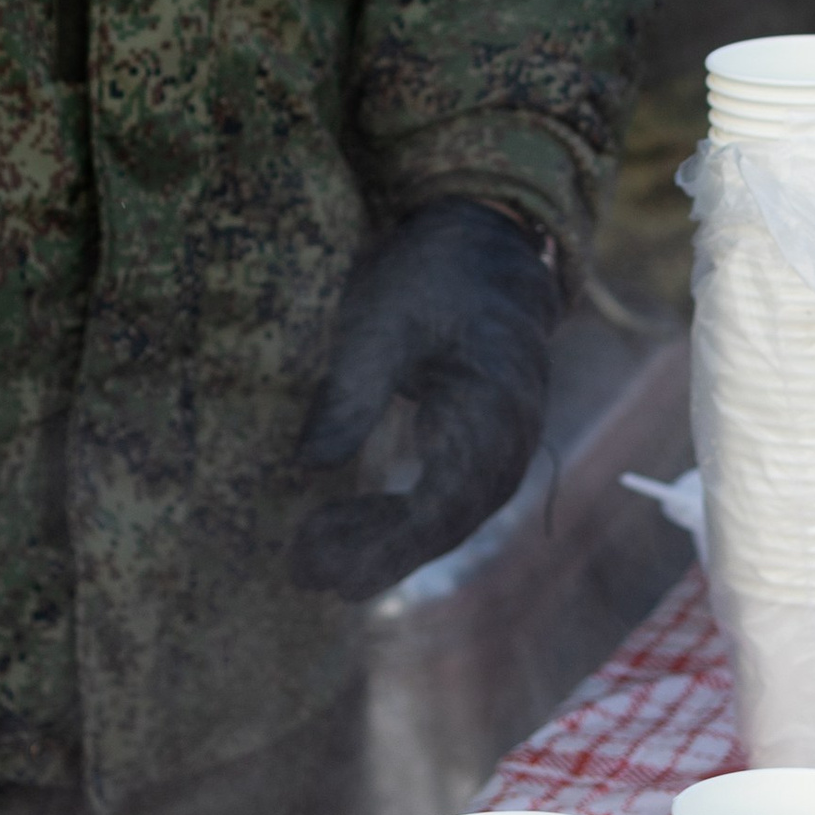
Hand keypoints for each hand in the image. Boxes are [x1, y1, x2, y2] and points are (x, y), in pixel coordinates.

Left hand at [289, 200, 560, 602]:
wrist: (493, 243)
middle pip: (446, 523)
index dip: (382, 546)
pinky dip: (403, 518)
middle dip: (375, 555)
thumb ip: (349, 393)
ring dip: (386, 541)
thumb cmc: (434, 274)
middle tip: (302, 571)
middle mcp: (512, 436)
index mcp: (492, 406)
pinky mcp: (490, 441)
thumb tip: (308, 466)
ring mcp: (508, 442)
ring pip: (450, 516)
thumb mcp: (380, 320)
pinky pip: (452, 496)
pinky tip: (351, 523)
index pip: (442, 505)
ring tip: (314, 555)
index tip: (325, 568)